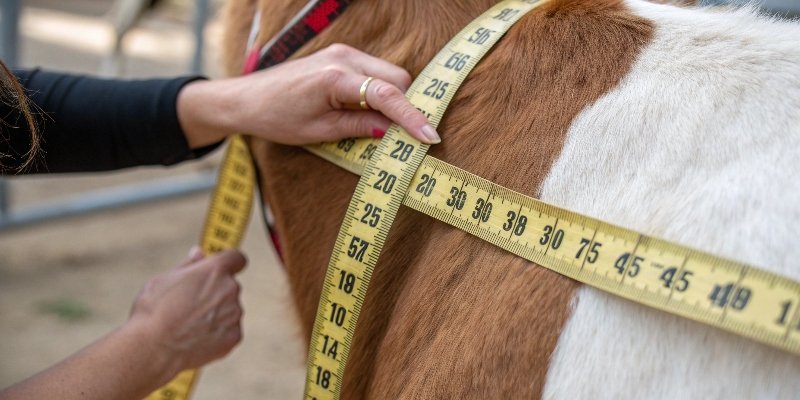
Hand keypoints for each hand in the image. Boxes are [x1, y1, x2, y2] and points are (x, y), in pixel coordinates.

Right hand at [127, 248, 246, 374]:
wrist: (152, 349)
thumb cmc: (153, 311)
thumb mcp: (165, 280)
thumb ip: (188, 265)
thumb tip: (199, 253)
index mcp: (215, 270)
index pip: (236, 258)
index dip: (229, 263)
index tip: (222, 269)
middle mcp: (230, 289)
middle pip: (230, 286)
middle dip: (216, 292)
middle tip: (191, 305)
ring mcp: (234, 313)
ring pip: (230, 309)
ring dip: (217, 313)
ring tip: (190, 325)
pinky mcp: (235, 336)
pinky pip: (230, 330)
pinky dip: (218, 333)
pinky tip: (197, 338)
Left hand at [178, 44, 440, 147]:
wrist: (247, 99)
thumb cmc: (277, 118)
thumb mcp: (320, 132)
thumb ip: (360, 128)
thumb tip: (394, 131)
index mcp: (335, 78)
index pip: (386, 95)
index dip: (412, 117)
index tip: (430, 136)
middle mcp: (343, 58)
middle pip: (397, 79)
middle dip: (407, 106)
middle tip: (408, 137)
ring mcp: (343, 54)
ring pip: (389, 75)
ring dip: (394, 100)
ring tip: (385, 127)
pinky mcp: (341, 57)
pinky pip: (374, 73)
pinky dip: (380, 93)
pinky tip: (371, 113)